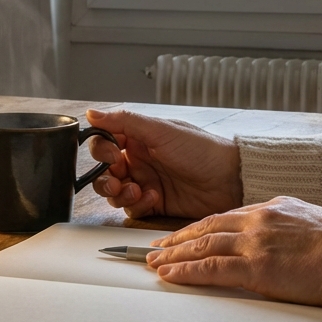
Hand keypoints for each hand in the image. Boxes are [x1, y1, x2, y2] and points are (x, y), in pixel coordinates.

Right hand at [85, 108, 241, 218]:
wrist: (229, 179)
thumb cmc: (200, 150)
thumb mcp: (160, 130)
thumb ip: (124, 121)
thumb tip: (92, 113)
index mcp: (138, 138)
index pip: (104, 142)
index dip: (102, 151)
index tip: (111, 155)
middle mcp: (139, 159)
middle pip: (104, 171)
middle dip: (105, 178)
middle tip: (118, 180)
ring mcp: (146, 182)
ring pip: (114, 192)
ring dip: (119, 193)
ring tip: (136, 190)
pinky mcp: (154, 203)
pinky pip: (132, 208)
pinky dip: (136, 205)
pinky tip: (152, 198)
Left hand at [146, 197, 321, 305]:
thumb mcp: (309, 222)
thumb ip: (284, 227)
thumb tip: (273, 238)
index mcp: (271, 208)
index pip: (223, 216)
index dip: (197, 226)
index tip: (180, 234)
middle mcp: (258, 220)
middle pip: (206, 227)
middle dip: (177, 239)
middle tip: (153, 247)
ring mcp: (255, 243)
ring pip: (202, 246)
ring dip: (173, 255)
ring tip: (153, 262)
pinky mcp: (257, 268)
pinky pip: (211, 269)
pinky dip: (186, 272)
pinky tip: (170, 275)